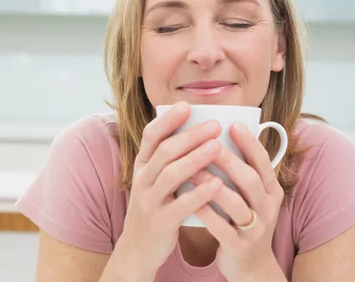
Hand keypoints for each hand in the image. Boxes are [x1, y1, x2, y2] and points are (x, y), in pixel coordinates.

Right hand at [114, 101, 224, 276]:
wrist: (137, 249)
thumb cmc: (155, 207)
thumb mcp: (154, 180)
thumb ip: (169, 159)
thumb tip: (196, 131)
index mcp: (142, 166)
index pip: (150, 136)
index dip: (168, 119)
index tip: (186, 105)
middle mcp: (143, 179)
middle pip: (165, 152)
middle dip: (190, 136)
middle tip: (215, 125)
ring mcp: (150, 201)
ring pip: (171, 175)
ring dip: (195, 159)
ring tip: (217, 147)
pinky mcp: (160, 222)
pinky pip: (180, 205)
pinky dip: (199, 194)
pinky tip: (217, 184)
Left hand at [193, 122, 285, 280]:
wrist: (250, 266)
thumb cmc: (244, 220)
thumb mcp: (252, 196)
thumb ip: (243, 171)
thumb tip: (223, 135)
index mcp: (271, 191)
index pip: (263, 161)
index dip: (249, 142)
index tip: (232, 124)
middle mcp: (268, 208)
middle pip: (250, 179)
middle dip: (228, 160)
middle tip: (208, 142)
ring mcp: (254, 229)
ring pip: (235, 203)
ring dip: (212, 184)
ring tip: (192, 168)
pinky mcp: (239, 246)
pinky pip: (221, 227)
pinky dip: (205, 212)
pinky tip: (189, 199)